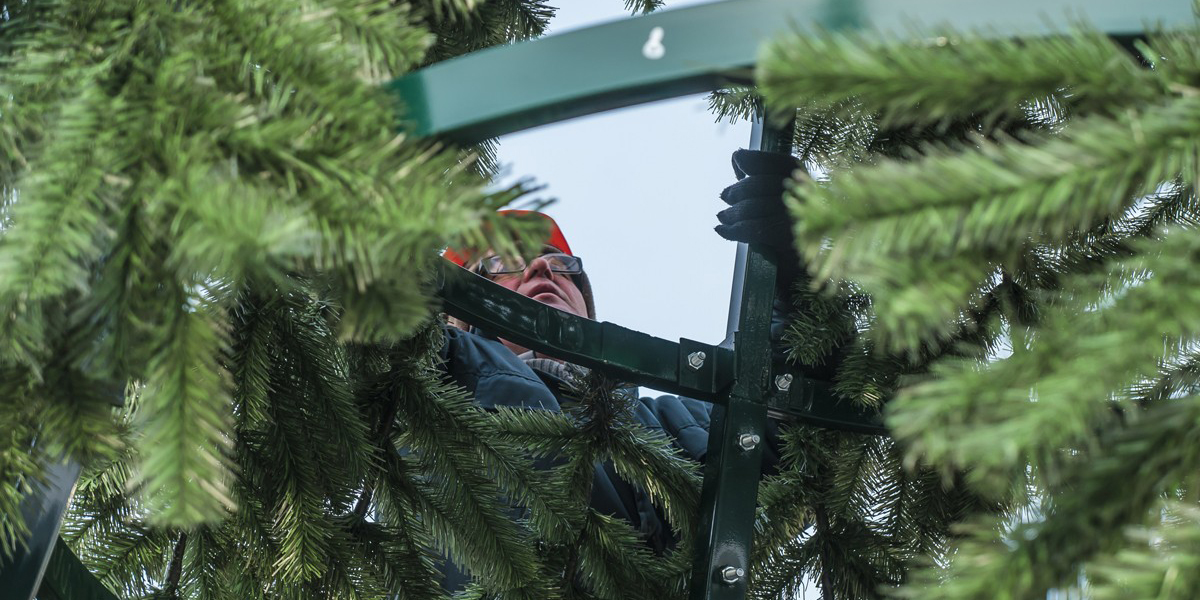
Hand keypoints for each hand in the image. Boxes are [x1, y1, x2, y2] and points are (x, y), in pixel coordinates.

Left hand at [715, 149, 804, 276]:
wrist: (804, 269)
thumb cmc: (789, 230)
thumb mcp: (778, 198)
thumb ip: (760, 174)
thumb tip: (738, 156)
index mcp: (805, 183)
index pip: (779, 162)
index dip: (755, 158)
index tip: (737, 160)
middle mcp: (804, 198)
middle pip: (759, 184)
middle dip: (737, 191)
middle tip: (725, 198)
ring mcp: (797, 218)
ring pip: (752, 207)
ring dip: (731, 213)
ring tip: (723, 217)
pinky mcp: (787, 239)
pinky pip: (752, 229)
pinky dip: (732, 230)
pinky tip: (722, 230)